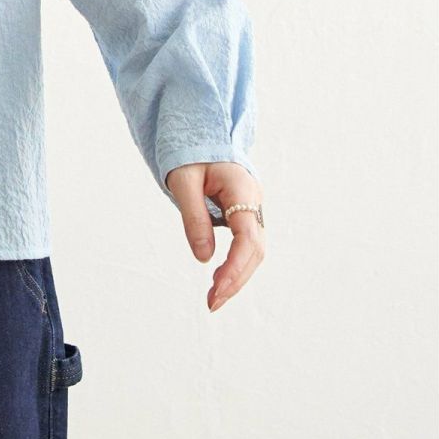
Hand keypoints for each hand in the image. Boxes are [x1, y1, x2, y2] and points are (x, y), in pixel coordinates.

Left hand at [165, 161, 265, 312]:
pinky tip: (219, 279)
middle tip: (212, 303)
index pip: (247, 237)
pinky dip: (235, 265)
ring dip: (236, 276)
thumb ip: (194, 217)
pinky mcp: (245, 215)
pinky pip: (246, 245)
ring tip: (214, 298)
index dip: (235, 266)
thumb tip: (203, 258)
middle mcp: (254, 201)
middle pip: (255, 250)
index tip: (216, 288)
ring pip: (253, 251)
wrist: (199, 135)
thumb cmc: (189, 154)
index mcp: (243, 189)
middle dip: (236, 279)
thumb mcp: (183, 181)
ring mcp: (252, 209)